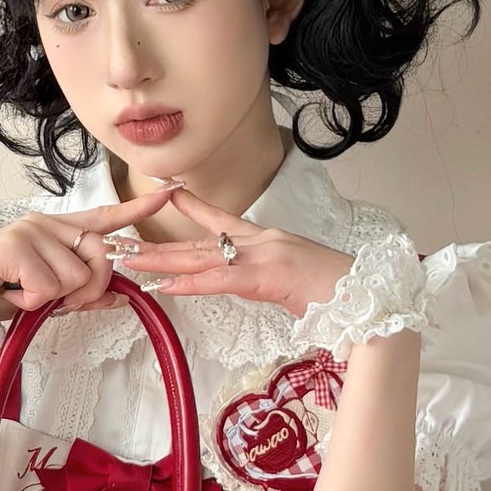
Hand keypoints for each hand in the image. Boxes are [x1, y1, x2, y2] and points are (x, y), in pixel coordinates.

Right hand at [0, 186, 180, 319]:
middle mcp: (46, 223)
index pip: (103, 218)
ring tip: (23, 294)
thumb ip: (83, 295)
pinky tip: (12, 294)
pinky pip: (49, 287)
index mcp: (57, 230)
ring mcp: (31, 230)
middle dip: (86, 290)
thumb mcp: (49, 297)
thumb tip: (118, 298)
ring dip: (52, 300)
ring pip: (76, 278)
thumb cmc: (0, 292)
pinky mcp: (16, 245)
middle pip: (99, 257)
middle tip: (51, 300)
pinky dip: (32, 302)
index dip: (136, 210)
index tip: (167, 193)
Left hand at [112, 183, 353, 319]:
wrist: (366, 297)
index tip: (167, 193)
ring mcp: (263, 255)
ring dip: (162, 261)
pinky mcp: (265, 276)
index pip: (224, 222)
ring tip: (129, 261)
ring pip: (202, 258)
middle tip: (123, 241)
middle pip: (201, 243)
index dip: (193, 208)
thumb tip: (262, 285)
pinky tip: (165, 284)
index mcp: (270, 241)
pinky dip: (190, 282)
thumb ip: (274, 279)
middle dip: (159, 244)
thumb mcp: (299, 282)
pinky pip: (218, 279)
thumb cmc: (341, 294)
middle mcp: (262, 242)